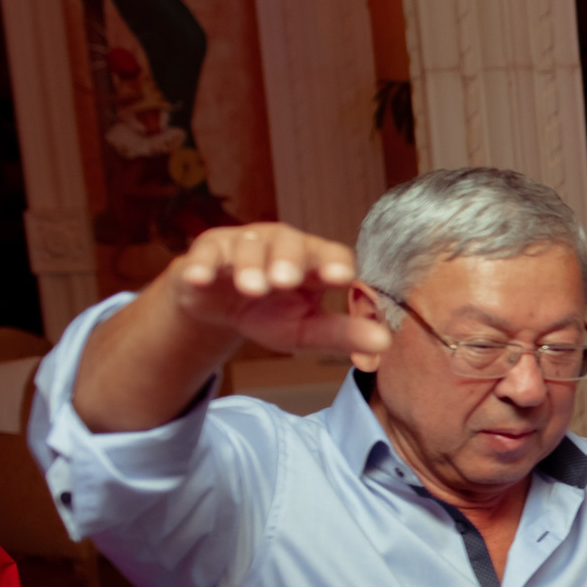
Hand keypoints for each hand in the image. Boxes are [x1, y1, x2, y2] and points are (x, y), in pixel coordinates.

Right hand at [158, 223, 381, 358]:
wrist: (219, 306)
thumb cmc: (271, 313)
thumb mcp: (307, 329)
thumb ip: (344, 334)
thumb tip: (385, 343)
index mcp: (314, 262)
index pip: (332, 256)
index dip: (335, 264)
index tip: (343, 278)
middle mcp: (282, 245)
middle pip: (290, 243)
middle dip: (290, 260)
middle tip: (288, 280)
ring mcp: (243, 244)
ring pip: (249, 247)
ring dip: (251, 265)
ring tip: (253, 288)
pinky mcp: (209, 251)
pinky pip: (205, 254)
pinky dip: (203, 266)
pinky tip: (201, 278)